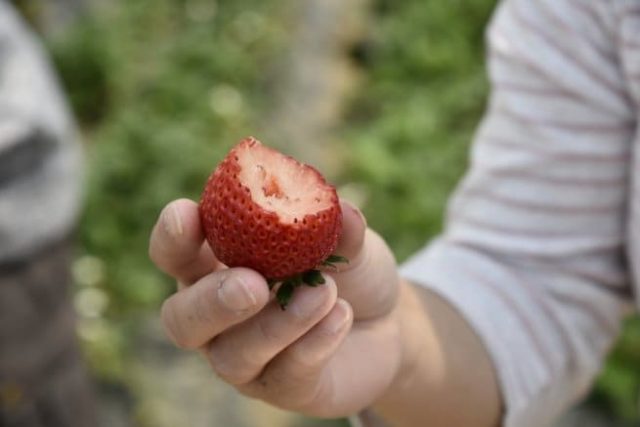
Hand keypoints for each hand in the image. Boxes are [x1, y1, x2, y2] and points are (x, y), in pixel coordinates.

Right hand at [149, 198, 406, 416]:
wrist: (384, 322)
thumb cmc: (348, 272)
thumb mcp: (351, 241)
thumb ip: (342, 228)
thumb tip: (344, 209)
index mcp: (220, 267)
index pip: (176, 254)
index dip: (172, 237)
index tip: (186, 214)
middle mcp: (220, 318)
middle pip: (182, 319)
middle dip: (211, 301)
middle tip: (252, 284)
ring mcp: (248, 359)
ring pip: (234, 355)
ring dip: (278, 324)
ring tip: (323, 292)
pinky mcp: (283, 388)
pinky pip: (285, 374)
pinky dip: (313, 343)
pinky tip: (341, 315)